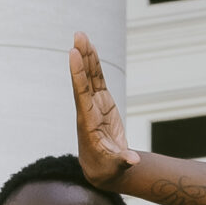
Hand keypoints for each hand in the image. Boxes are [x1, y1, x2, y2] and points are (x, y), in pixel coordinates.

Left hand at [69, 33, 139, 190]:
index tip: (72, 55)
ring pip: (89, 76)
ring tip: (81, 35)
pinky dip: (93, 65)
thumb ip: (123, 161)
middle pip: (83, 79)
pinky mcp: (102, 103)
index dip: (78, 74)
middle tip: (78, 35)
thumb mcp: (114, 166)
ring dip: (86, 56)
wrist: (102, 169)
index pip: (81, 94)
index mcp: (88, 122)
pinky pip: (97, 79)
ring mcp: (94, 104)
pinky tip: (90, 49)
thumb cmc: (107, 168)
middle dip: (81, 58)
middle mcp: (88, 109)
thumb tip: (133, 160)